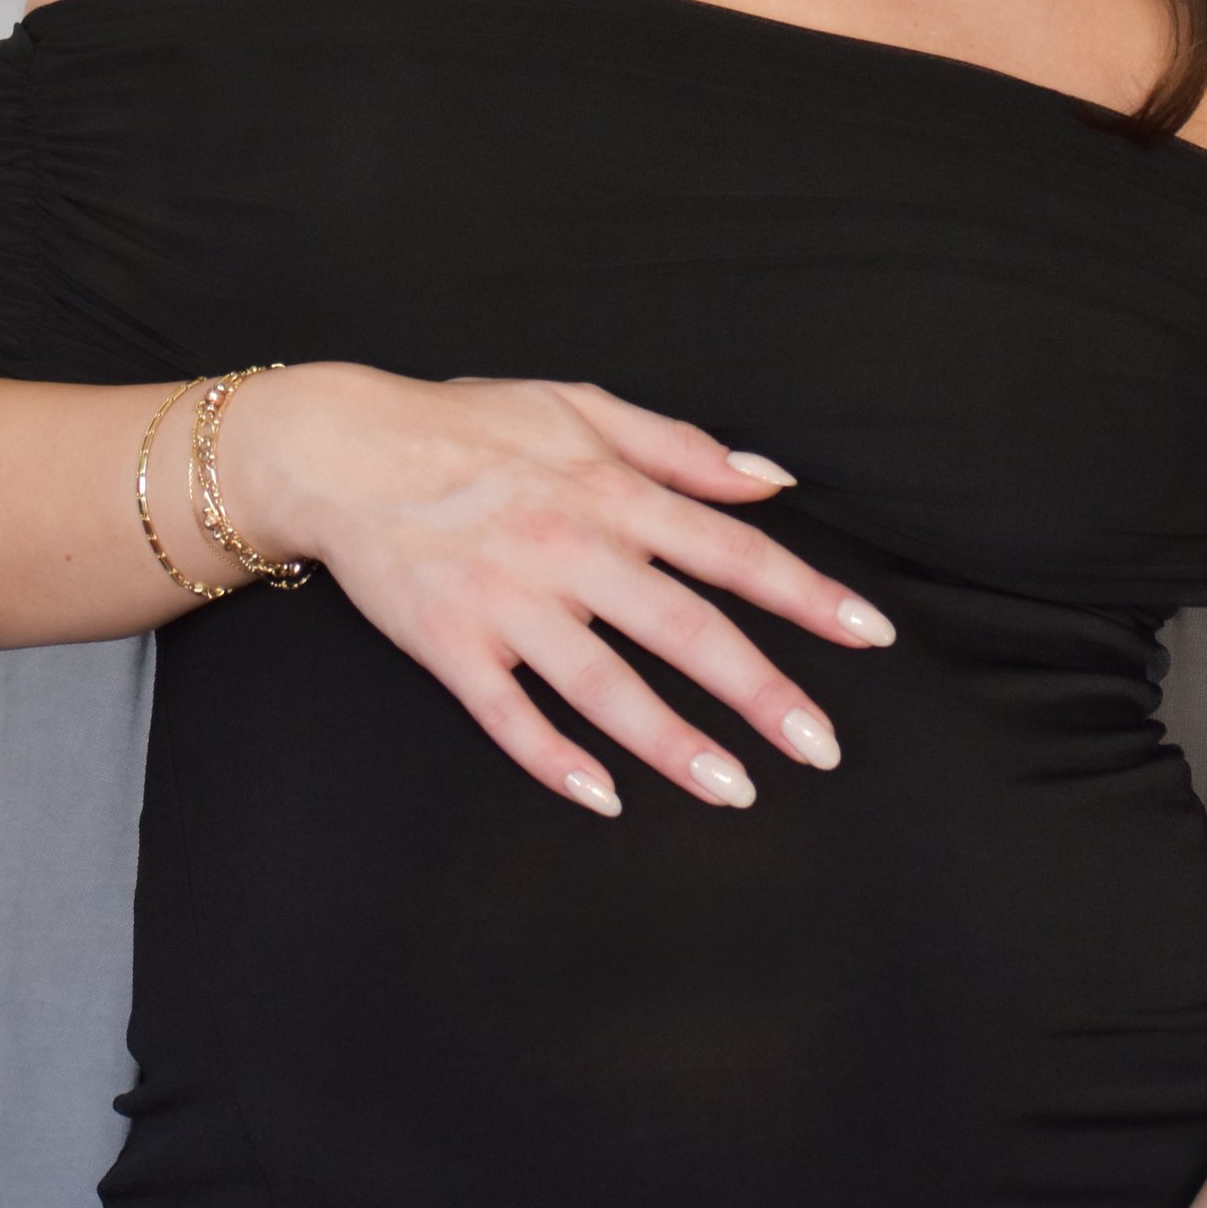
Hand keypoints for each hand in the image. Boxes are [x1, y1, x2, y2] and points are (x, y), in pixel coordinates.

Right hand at [219, 365, 892, 813]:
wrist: (338, 449)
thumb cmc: (467, 425)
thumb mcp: (579, 408)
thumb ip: (681, 446)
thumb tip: (773, 478)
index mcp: (611, 492)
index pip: (730, 549)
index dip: (805, 594)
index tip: (868, 634)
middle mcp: (569, 550)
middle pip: (683, 629)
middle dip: (760, 692)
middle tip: (821, 747)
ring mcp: (508, 603)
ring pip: (604, 685)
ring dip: (673, 743)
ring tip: (734, 791)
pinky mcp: (450, 645)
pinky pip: (509, 714)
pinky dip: (554, 758)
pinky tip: (605, 799)